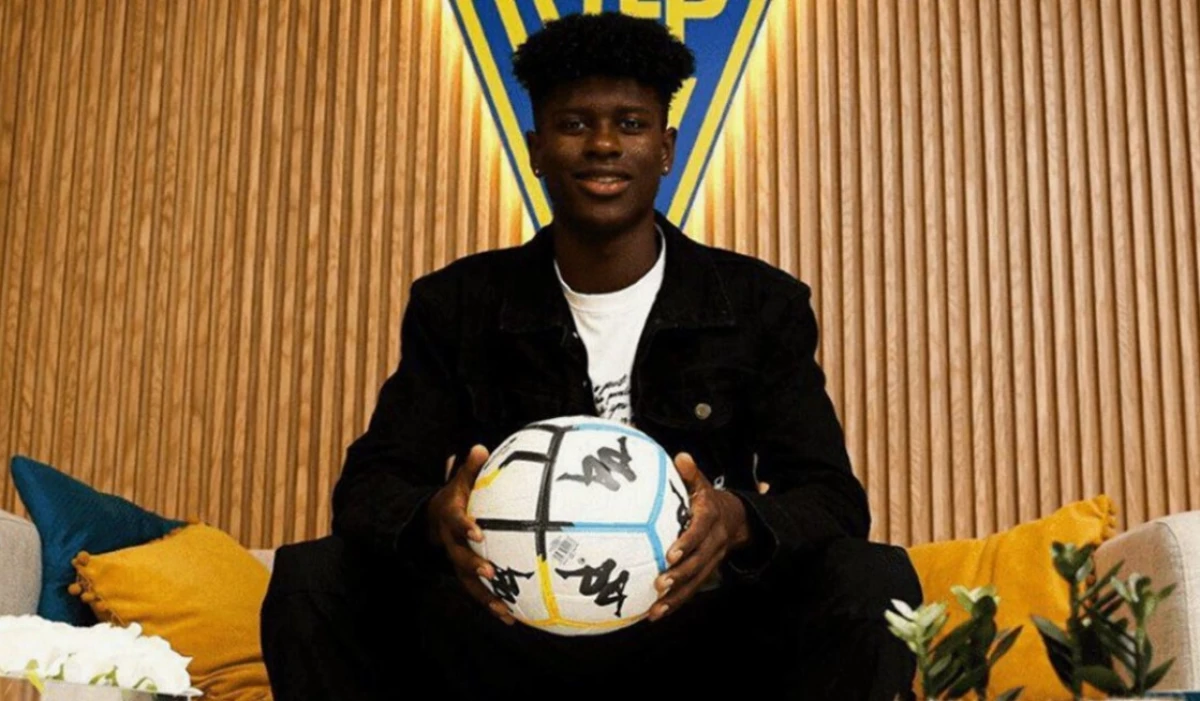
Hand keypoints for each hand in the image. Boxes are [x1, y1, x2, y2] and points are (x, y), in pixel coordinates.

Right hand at [426, 444, 514, 624]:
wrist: (434, 519)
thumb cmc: (456, 497)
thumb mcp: (459, 480)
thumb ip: (471, 468)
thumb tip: (480, 448)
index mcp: (450, 519)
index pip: (456, 523)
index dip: (465, 528)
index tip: (478, 532)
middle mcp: (451, 545)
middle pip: (459, 559)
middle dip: (473, 567)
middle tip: (491, 573)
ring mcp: (457, 563)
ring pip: (468, 583)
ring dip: (486, 597)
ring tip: (505, 610)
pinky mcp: (467, 576)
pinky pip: (479, 593)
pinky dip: (493, 605)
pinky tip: (513, 617)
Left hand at [650, 452, 751, 620]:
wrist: (737, 520)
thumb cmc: (708, 500)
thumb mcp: (703, 484)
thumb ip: (691, 474)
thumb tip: (680, 457)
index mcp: (710, 518)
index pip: (699, 531)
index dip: (687, 543)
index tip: (670, 553)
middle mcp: (713, 542)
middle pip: (698, 562)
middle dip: (680, 575)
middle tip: (660, 583)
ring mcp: (711, 560)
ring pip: (695, 581)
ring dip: (677, 597)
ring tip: (656, 610)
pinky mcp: (705, 572)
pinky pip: (691, 590)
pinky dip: (675, 604)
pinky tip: (654, 616)